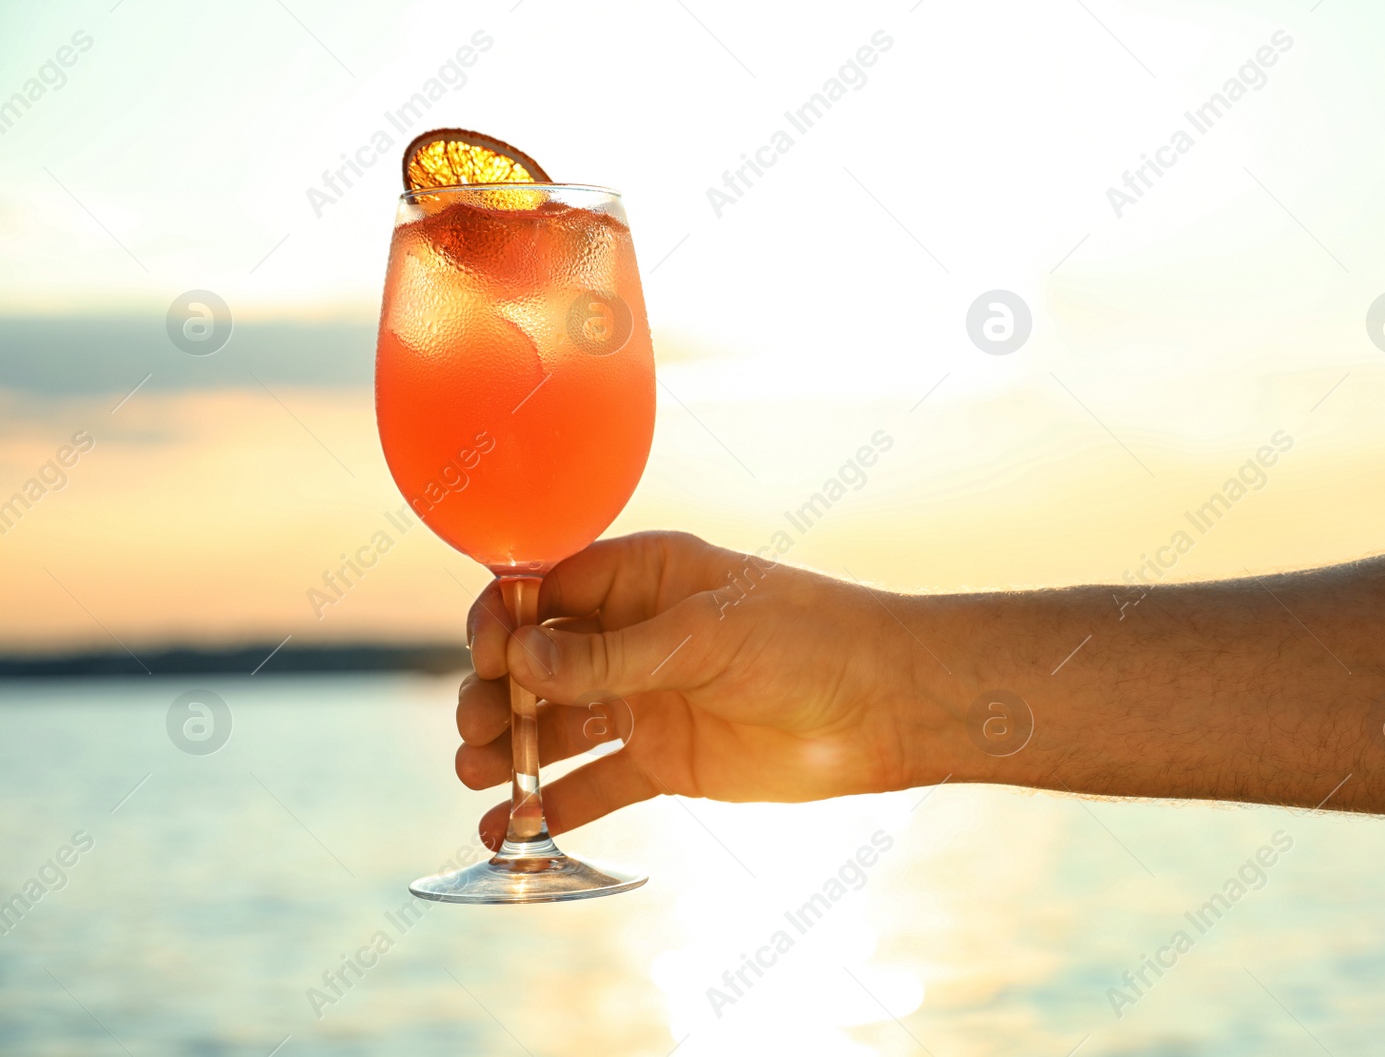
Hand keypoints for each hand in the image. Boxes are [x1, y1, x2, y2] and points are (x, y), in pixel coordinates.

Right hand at [456, 532, 935, 847]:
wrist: (883, 706)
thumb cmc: (805, 639)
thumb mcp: (703, 637)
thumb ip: (610, 656)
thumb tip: (519, 663)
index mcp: (640, 577)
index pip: (544, 591)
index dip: (504, 623)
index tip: (490, 660)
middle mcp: (632, 635)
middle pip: (536, 662)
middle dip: (495, 692)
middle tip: (478, 728)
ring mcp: (645, 699)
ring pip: (554, 724)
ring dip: (508, 750)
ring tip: (477, 777)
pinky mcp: (664, 760)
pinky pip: (593, 784)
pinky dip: (548, 807)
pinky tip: (506, 831)